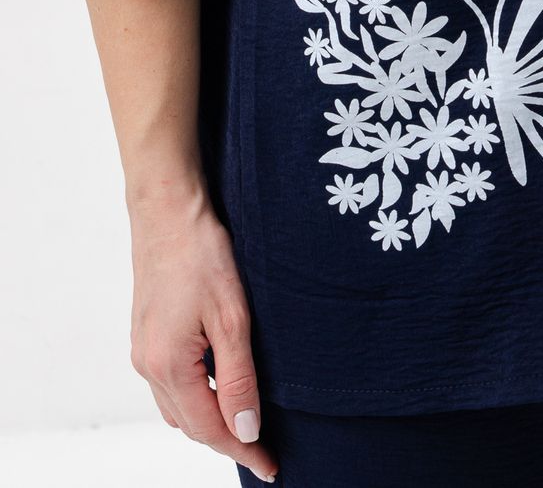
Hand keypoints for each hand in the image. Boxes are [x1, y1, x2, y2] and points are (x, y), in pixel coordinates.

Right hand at [127, 180, 278, 481]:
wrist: (167, 210)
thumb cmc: (201, 254)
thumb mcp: (232, 316)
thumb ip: (239, 378)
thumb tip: (246, 430)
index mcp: (168, 365)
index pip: (209, 429)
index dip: (243, 450)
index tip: (271, 467)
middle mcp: (148, 365)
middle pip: (191, 424)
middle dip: (227, 440)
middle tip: (265, 450)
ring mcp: (142, 350)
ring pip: (178, 407)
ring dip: (209, 421)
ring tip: (246, 425)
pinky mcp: (145, 335)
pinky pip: (170, 384)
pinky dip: (194, 397)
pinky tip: (218, 387)